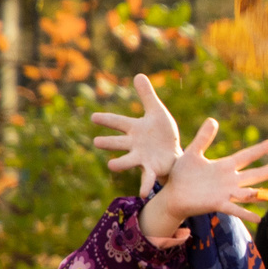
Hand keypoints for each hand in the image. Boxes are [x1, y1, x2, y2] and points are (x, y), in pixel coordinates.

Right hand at [92, 74, 181, 195]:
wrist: (174, 152)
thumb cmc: (162, 133)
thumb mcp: (157, 111)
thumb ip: (146, 96)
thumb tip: (138, 74)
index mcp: (134, 129)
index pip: (118, 122)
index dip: (106, 120)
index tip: (93, 117)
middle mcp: (134, 144)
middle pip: (119, 143)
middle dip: (108, 142)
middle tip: (96, 141)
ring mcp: (141, 158)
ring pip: (128, 161)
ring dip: (120, 163)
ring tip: (111, 165)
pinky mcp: (152, 169)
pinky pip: (147, 177)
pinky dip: (145, 185)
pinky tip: (144, 194)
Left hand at [137, 118, 267, 244]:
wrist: (172, 194)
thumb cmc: (182, 174)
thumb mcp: (192, 153)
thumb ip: (203, 138)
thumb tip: (213, 120)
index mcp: (225, 166)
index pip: (248, 156)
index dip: (263, 149)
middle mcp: (230, 180)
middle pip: (256, 174)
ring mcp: (225, 193)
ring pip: (250, 192)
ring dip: (266, 194)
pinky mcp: (217, 204)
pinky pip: (235, 209)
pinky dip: (246, 214)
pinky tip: (259, 218)